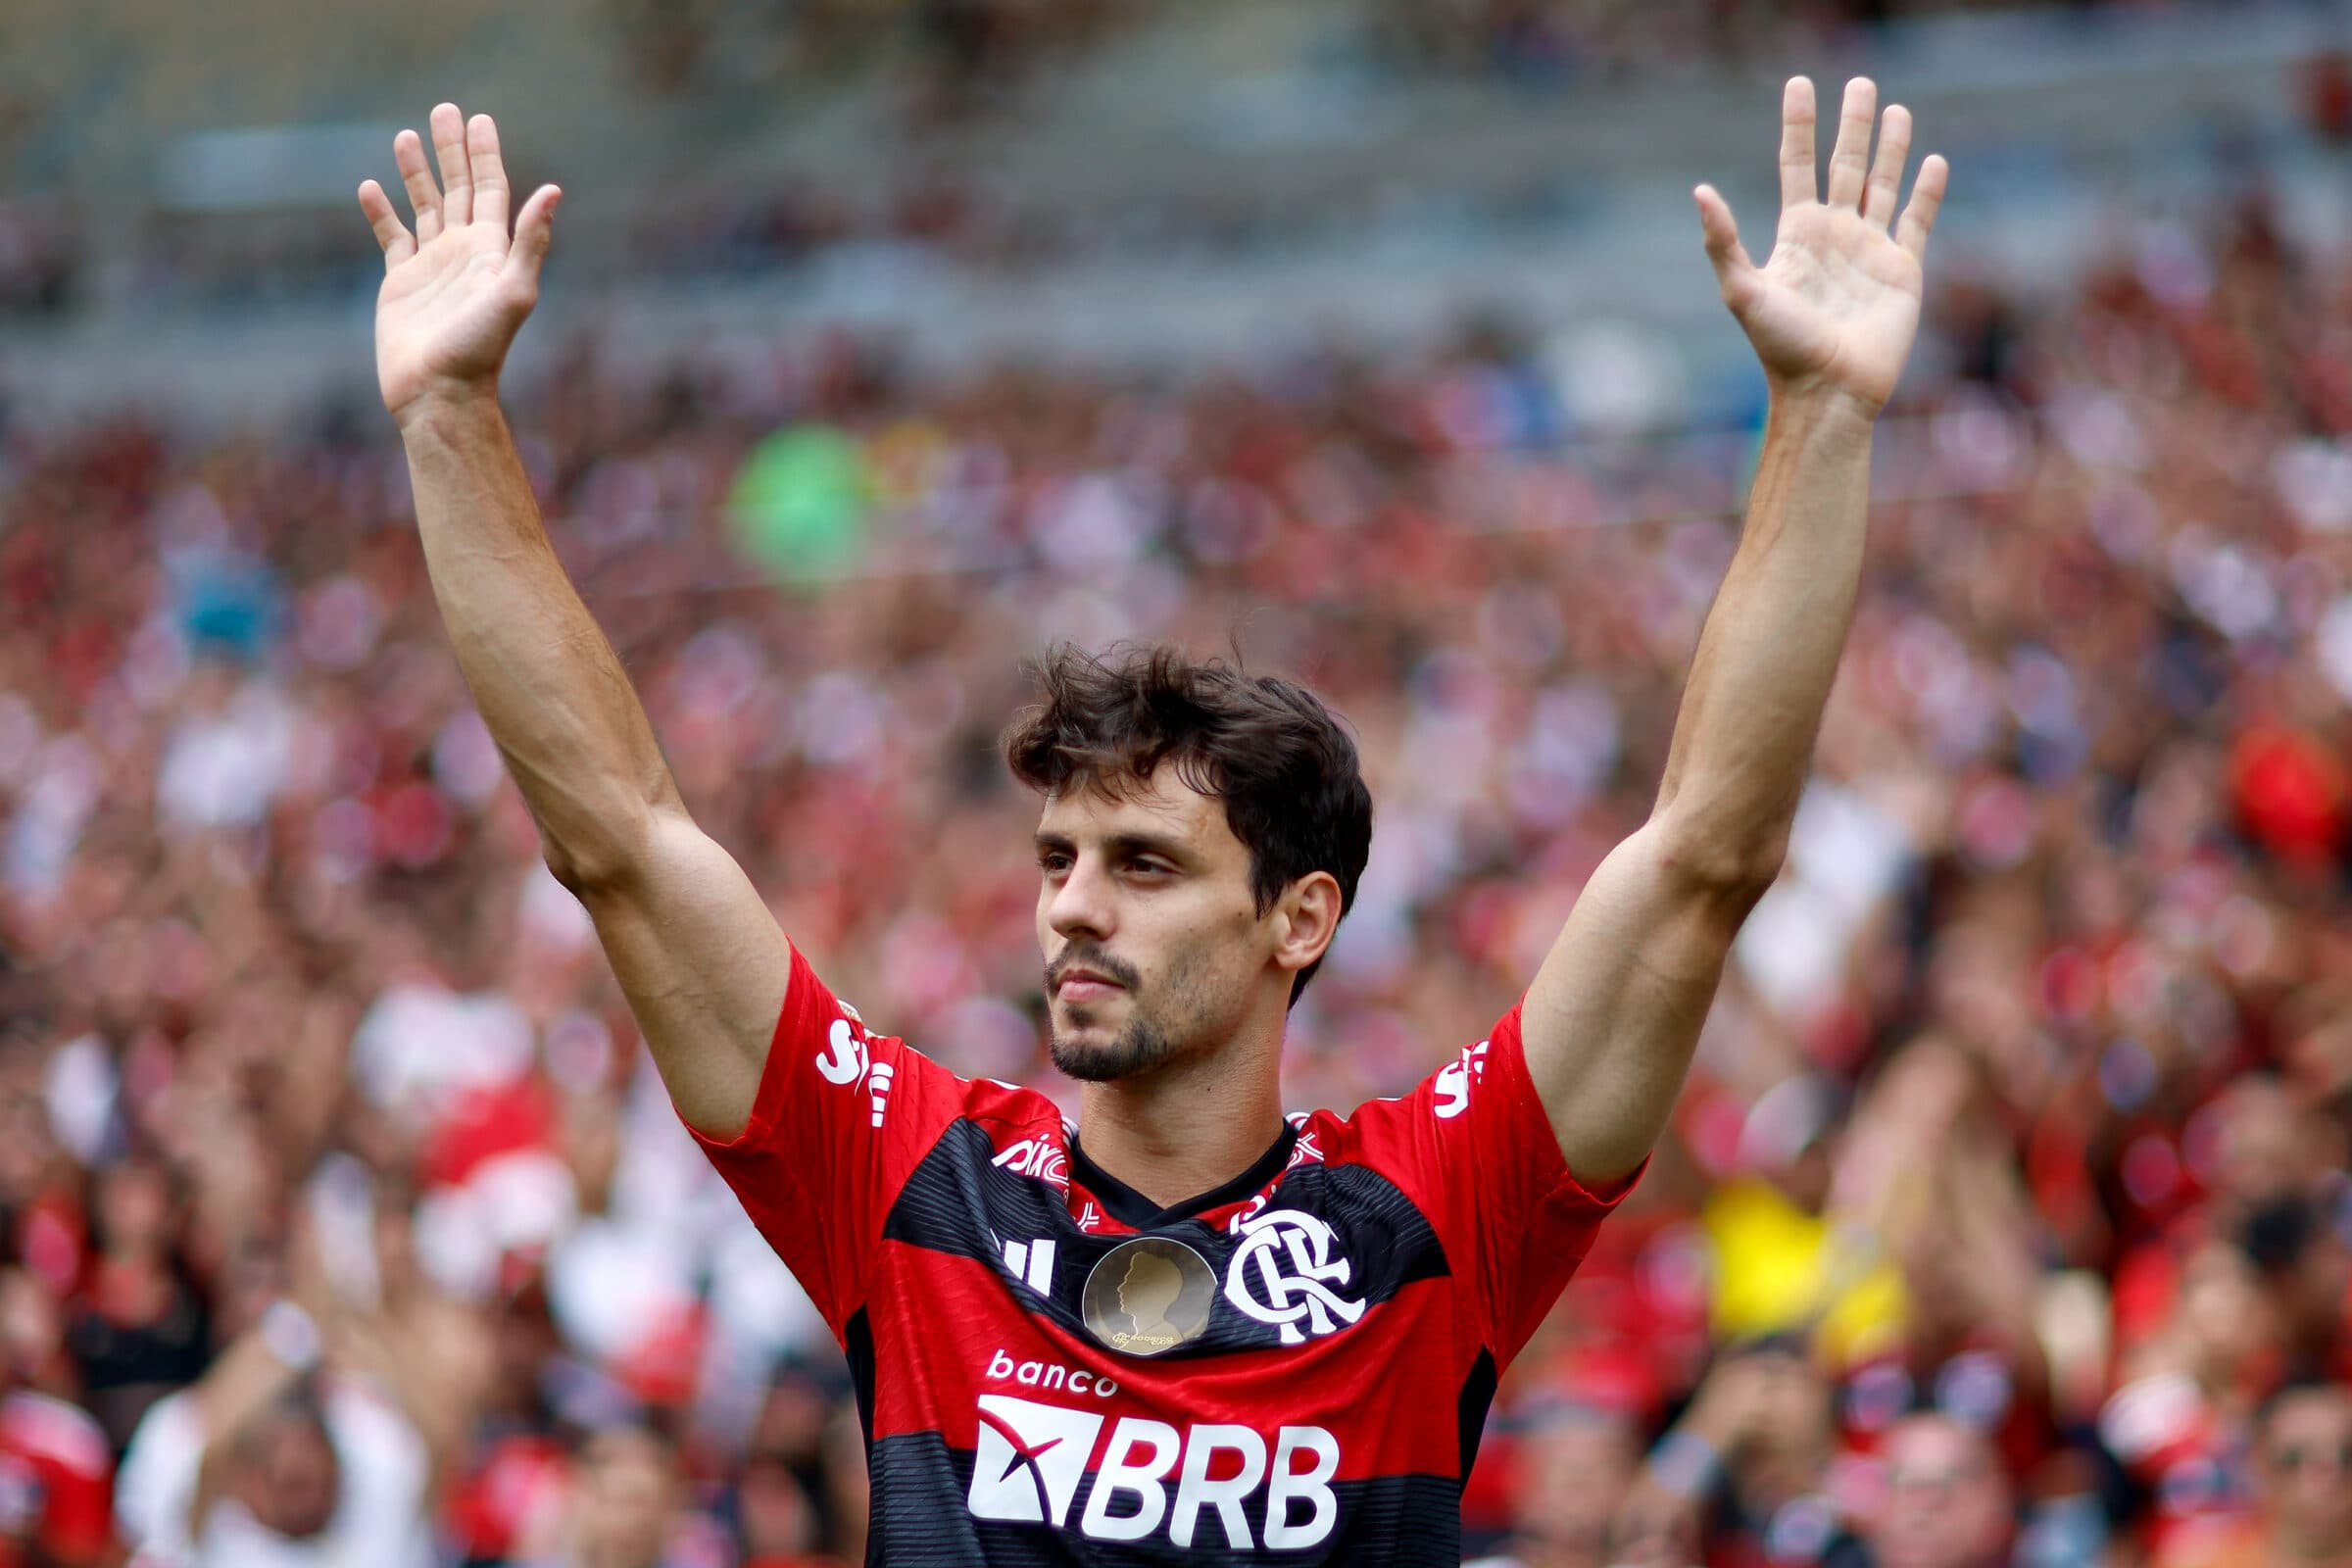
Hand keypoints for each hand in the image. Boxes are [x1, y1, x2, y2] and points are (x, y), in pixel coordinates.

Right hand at [357, 104, 559, 422]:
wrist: (439, 393)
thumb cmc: (479, 348)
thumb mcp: (513, 292)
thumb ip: (530, 241)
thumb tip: (554, 190)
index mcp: (491, 250)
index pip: (490, 189)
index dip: (485, 154)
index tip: (479, 119)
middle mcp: (463, 253)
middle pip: (457, 188)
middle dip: (451, 149)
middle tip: (443, 109)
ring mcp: (431, 266)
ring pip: (423, 207)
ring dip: (416, 172)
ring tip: (404, 136)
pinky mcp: (401, 284)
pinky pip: (391, 237)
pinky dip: (381, 212)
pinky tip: (371, 186)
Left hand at [1695, 77, 1947, 415]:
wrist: (1828, 391)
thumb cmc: (1781, 346)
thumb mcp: (1743, 291)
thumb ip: (1723, 242)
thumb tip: (1699, 191)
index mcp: (1796, 233)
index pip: (1796, 164)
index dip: (1798, 126)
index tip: (1798, 85)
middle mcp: (1834, 235)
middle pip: (1845, 165)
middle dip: (1852, 125)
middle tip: (1860, 82)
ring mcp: (1870, 250)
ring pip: (1883, 185)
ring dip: (1891, 148)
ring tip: (1895, 110)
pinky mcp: (1902, 271)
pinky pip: (1917, 222)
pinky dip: (1926, 192)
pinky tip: (1933, 162)